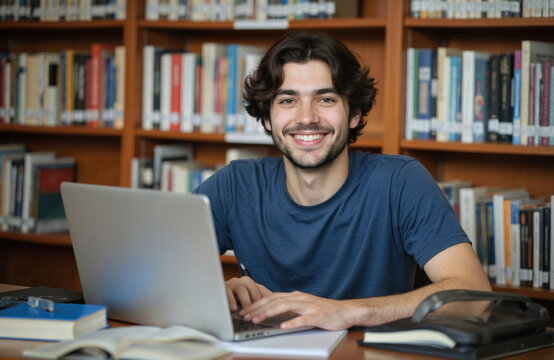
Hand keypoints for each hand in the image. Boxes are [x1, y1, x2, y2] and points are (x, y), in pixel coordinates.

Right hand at [225, 277, 271, 311]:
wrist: (217, 288)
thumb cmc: (236, 296)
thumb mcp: (249, 297)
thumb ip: (259, 299)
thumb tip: (273, 307)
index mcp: (251, 283)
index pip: (261, 290)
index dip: (267, 301)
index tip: (271, 310)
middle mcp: (243, 281)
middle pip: (253, 289)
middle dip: (256, 302)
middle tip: (259, 313)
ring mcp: (233, 283)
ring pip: (242, 290)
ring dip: (245, 302)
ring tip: (247, 312)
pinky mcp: (223, 287)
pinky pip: (227, 292)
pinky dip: (231, 301)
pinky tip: (234, 309)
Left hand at [240, 291, 361, 330]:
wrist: (344, 311)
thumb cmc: (323, 310)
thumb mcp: (303, 305)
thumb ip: (289, 306)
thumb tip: (271, 310)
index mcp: (295, 296)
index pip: (272, 297)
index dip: (257, 303)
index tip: (246, 310)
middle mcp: (300, 298)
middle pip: (275, 301)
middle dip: (258, 308)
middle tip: (246, 315)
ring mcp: (308, 306)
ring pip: (285, 307)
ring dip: (269, 312)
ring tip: (258, 319)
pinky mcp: (317, 316)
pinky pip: (303, 319)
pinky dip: (292, 322)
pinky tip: (283, 326)